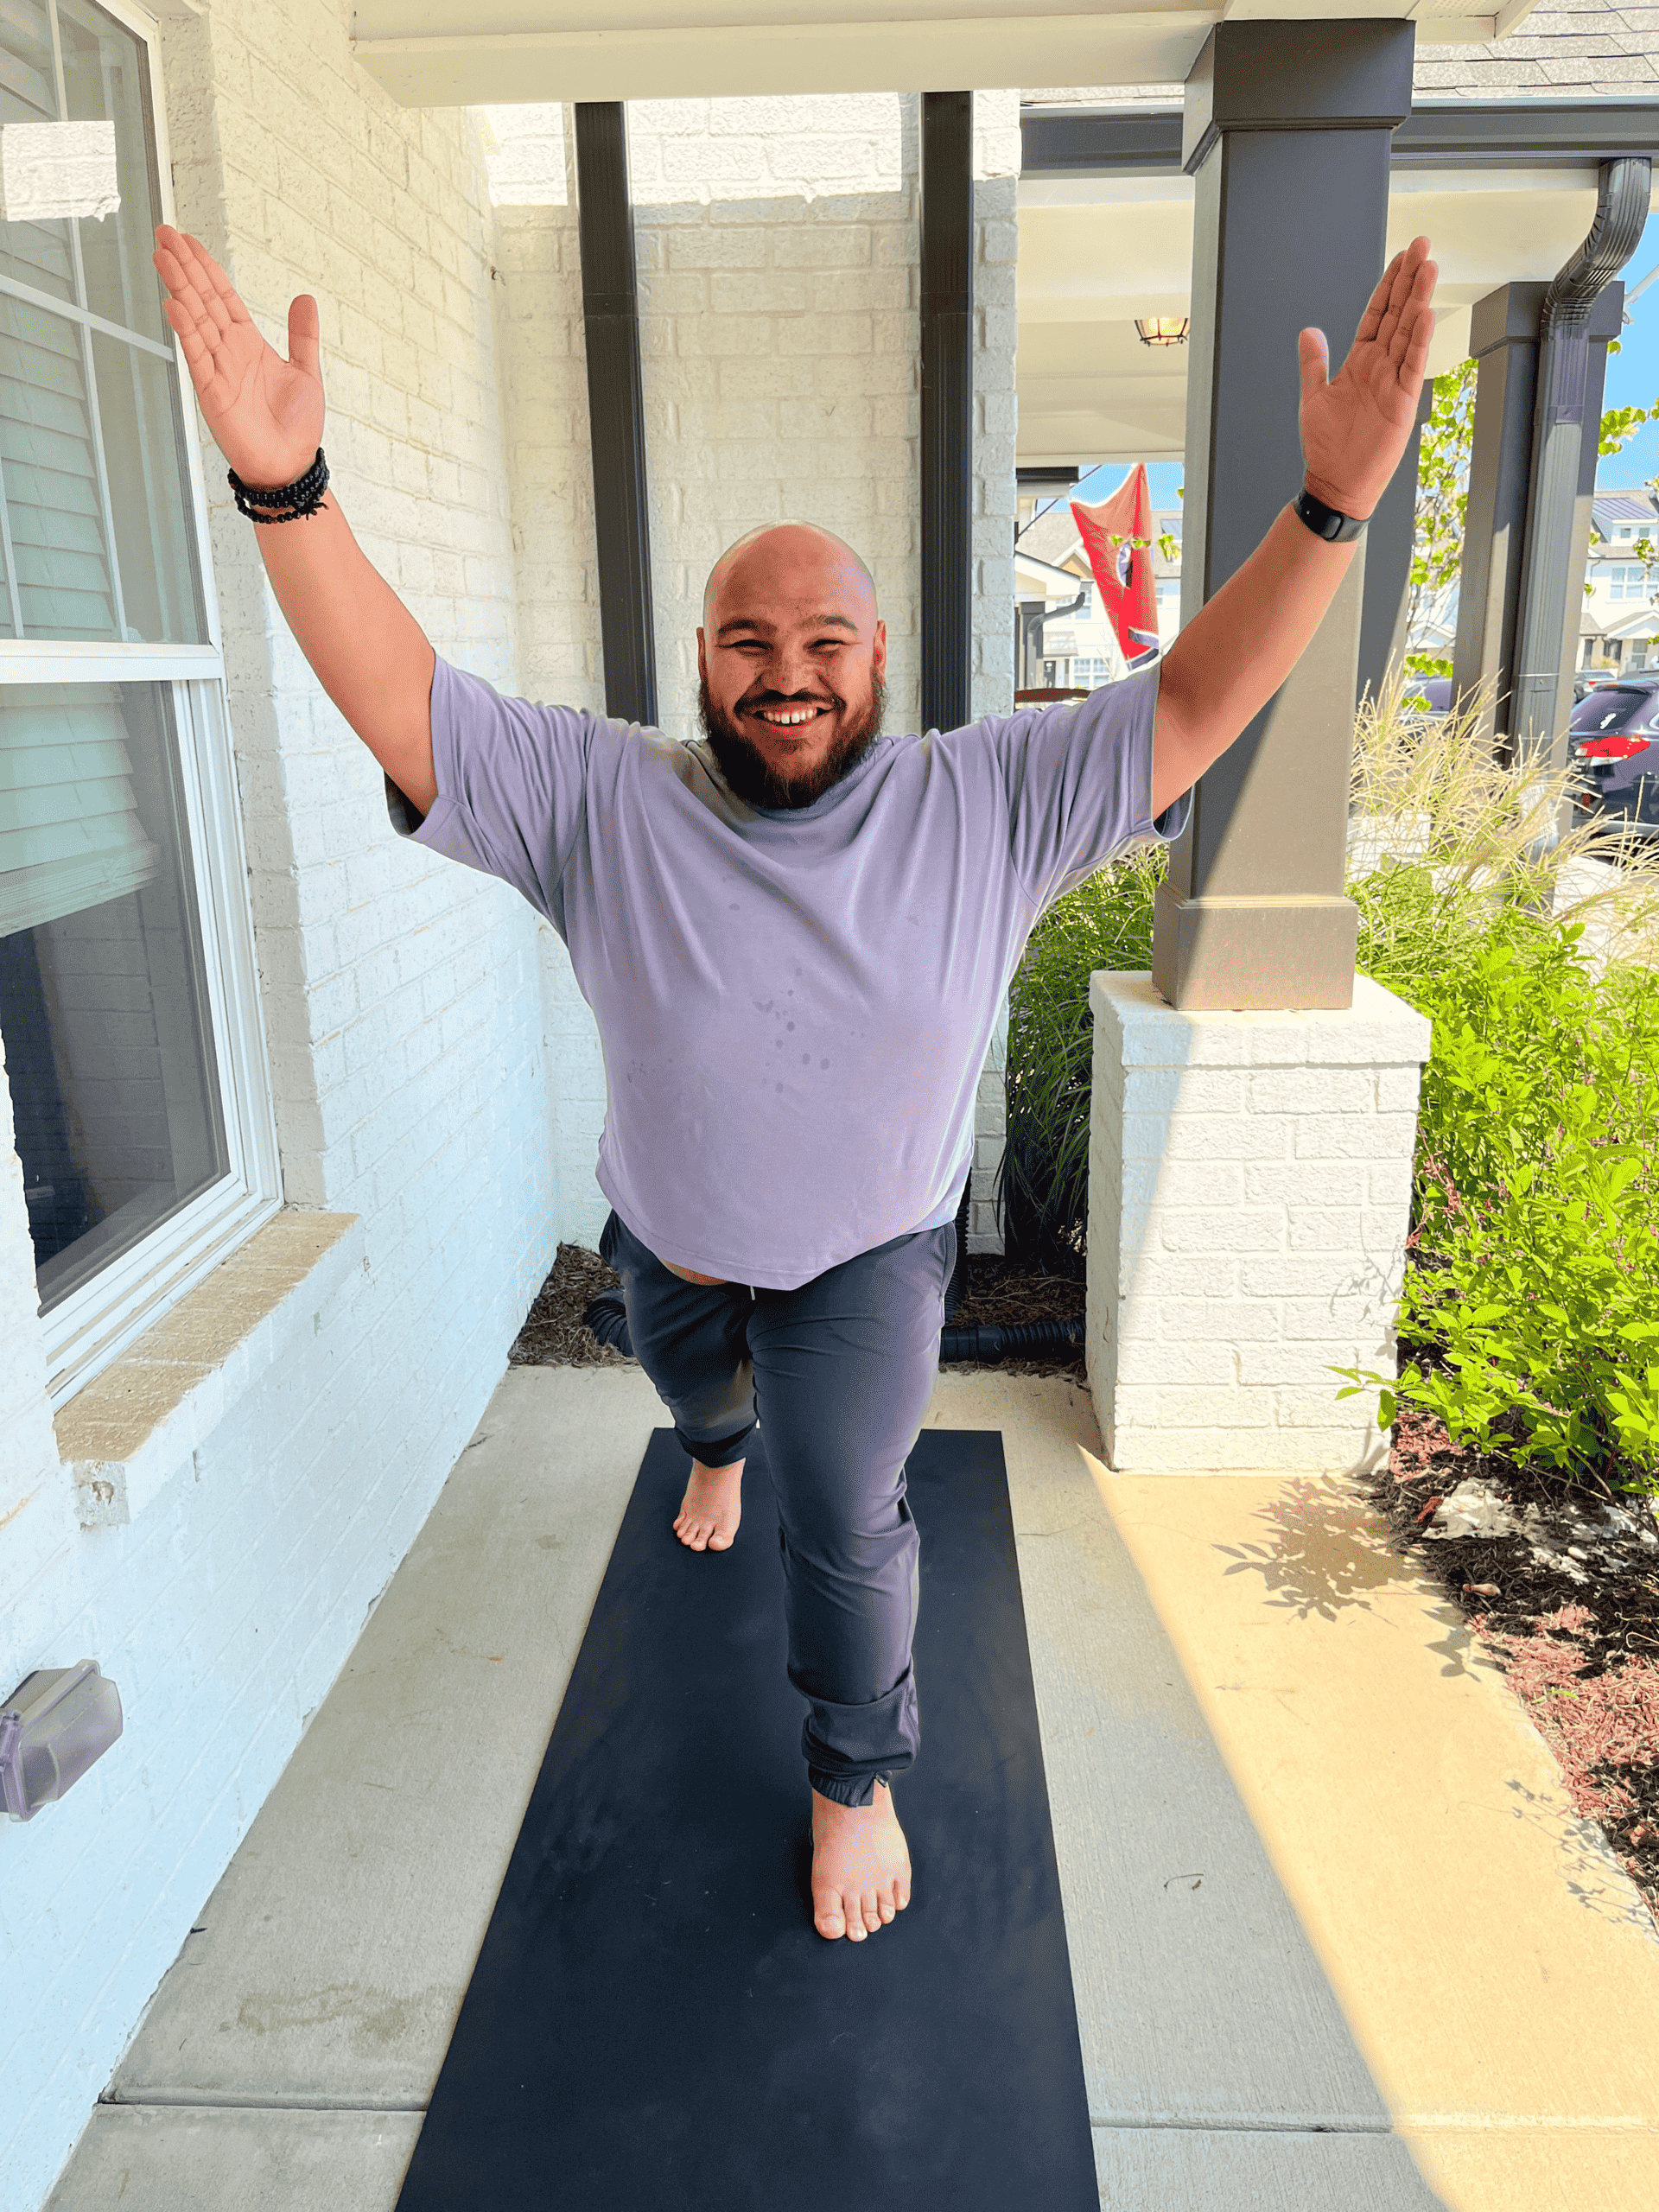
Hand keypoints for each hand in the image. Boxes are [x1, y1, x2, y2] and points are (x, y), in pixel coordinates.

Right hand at [152, 225, 323, 489]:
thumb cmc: (296, 428)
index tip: (188, 241)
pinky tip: (174, 304)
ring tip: (163, 256)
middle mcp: (229, 352)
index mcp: (249, 344)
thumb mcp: (307, 372)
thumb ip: (303, 335)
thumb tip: (305, 297)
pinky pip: (197, 356)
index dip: (206, 268)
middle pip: (203, 300)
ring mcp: (218, 370)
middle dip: (185, 266)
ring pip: (195, 320)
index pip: (222, 297)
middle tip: (164, 232)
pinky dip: (186, 331)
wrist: (291, 467)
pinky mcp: (212, 392)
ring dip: (179, 288)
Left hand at [1298, 235, 1436, 520]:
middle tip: (1422, 246)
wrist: (1335, 483)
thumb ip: (1314, 363)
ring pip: (1409, 332)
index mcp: (1361, 361)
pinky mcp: (1402, 402)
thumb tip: (1308, 332)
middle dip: (1409, 280)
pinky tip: (1425, 314)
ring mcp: (1393, 382)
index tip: (1402, 257)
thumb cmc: (1327, 446)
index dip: (1389, 285)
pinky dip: (1419, 340)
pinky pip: (1412, 366)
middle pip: (1398, 314)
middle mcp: (1380, 366)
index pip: (1378, 314)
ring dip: (1418, 300)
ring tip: (1429, 267)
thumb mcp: (1315, 396)